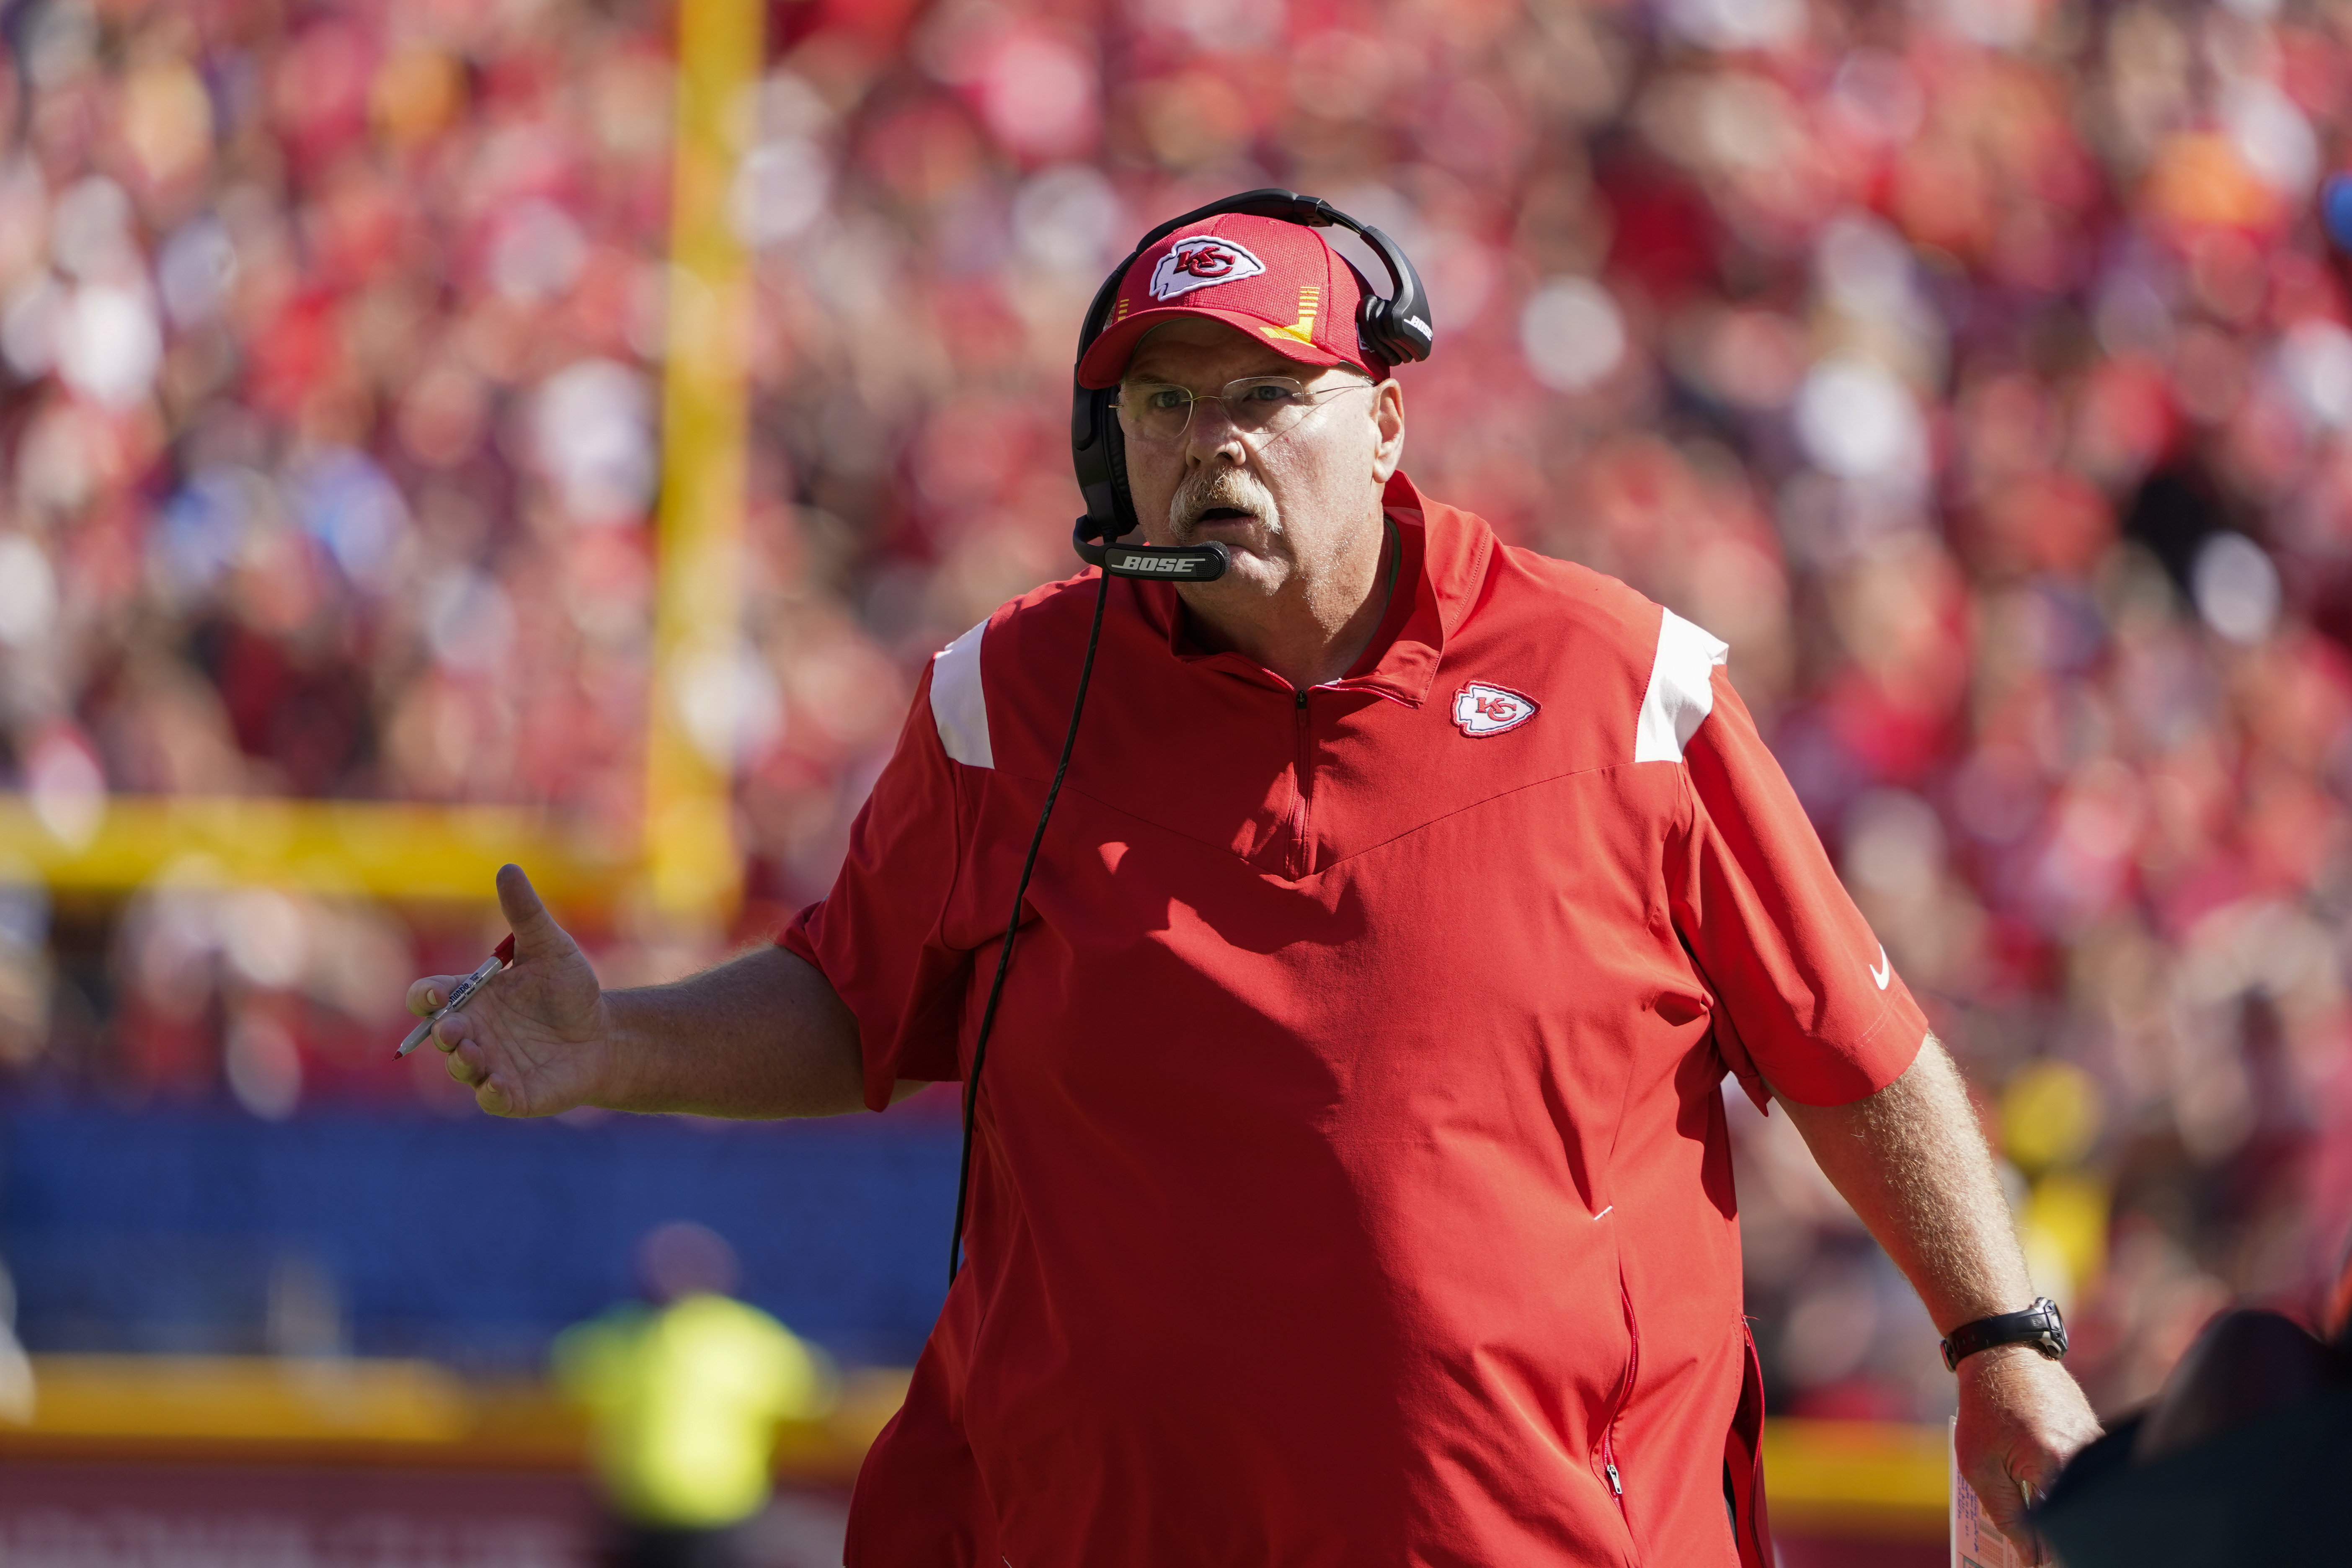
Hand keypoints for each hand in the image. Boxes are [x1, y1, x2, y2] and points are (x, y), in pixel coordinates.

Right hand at [405, 864, 613, 1116]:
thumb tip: (507, 868)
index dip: (425, 996)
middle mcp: (473, 1033)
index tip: (435, 994)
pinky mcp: (514, 1094)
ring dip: (462, 1063)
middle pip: (440, 1035)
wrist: (604, 1033)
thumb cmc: (569, 990)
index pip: (431, 997)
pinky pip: (493, 1099)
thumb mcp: (550, 947)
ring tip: (472, 1055)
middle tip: (452, 1028)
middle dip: (442, 1033)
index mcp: (472, 998)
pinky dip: (491, 1095)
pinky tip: (497, 1088)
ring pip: (461, 1068)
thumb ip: (526, 914)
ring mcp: (490, 1065)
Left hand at [1954, 1343, 2102, 1563]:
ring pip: (2084, 1496)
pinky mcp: (2094, 1438)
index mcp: (2058, 1463)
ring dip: (2063, 1513)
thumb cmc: (1984, 1405)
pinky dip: (2067, 1491)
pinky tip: (2045, 1495)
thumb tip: (2031, 1559)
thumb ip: (2008, 1517)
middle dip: (2059, 1537)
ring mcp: (2095, 1446)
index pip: (2066, 1528)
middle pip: (2082, 1515)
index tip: (2039, 1563)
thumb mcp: (1980, 1466)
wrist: (2003, 1351)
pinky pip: (2085, 1477)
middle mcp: (2086, 1455)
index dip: (2054, 1553)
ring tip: (2038, 1528)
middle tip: (2033, 1552)